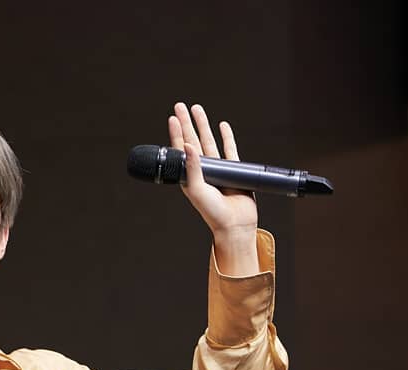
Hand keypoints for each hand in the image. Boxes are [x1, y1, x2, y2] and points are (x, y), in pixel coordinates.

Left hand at [168, 102, 257, 248]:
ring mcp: (217, 169)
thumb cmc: (213, 213)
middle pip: (192, 140)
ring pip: (209, 141)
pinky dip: (226, 136)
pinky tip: (222, 125)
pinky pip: (229, 149)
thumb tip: (186, 144)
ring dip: (203, 125)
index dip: (176, 133)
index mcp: (189, 176)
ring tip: (197, 108)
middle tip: (180, 105)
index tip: (172, 117)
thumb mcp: (197, 190)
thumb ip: (192, 167)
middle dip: (186, 123)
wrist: (235, 225)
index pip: (180, 149)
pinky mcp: (233, 170)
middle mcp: (201, 170)